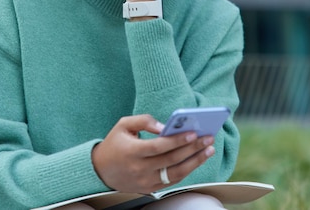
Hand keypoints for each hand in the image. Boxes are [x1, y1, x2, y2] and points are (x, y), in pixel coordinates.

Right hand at [91, 114, 215, 193]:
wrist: (101, 170)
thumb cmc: (115, 143)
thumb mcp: (123, 125)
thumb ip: (144, 121)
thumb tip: (165, 126)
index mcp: (132, 152)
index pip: (159, 147)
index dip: (177, 141)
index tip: (193, 133)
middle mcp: (139, 169)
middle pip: (171, 160)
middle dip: (192, 149)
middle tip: (208, 139)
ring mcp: (145, 181)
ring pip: (176, 173)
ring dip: (195, 162)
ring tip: (208, 150)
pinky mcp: (150, 188)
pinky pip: (172, 180)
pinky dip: (186, 170)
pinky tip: (196, 160)